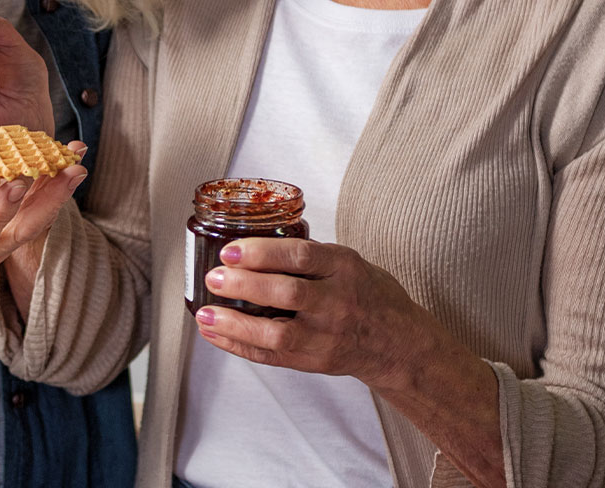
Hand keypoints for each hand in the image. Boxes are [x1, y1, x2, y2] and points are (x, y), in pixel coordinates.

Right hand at [0, 134, 85, 284]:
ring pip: (34, 224)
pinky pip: (31, 218)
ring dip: (58, 193)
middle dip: (51, 201)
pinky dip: (49, 194)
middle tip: (73, 169)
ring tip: (77, 161)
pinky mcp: (3, 239)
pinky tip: (63, 168)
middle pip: (21, 232)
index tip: (19, 181)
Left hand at [192, 238, 441, 391]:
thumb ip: (310, 256)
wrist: (399, 344)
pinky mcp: (315, 362)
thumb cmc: (368, 295)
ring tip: (205, 313)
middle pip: (288, 293)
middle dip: (245, 285)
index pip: (301, 256)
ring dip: (236, 323)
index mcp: (345, 268)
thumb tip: (251, 243)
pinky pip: (272, 355)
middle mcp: (338, 302)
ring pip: (278, 333)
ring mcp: (327, 336)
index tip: (230, 250)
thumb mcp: (349, 263)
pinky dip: (239, 345)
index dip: (262, 252)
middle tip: (213, 277)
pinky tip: (215, 333)